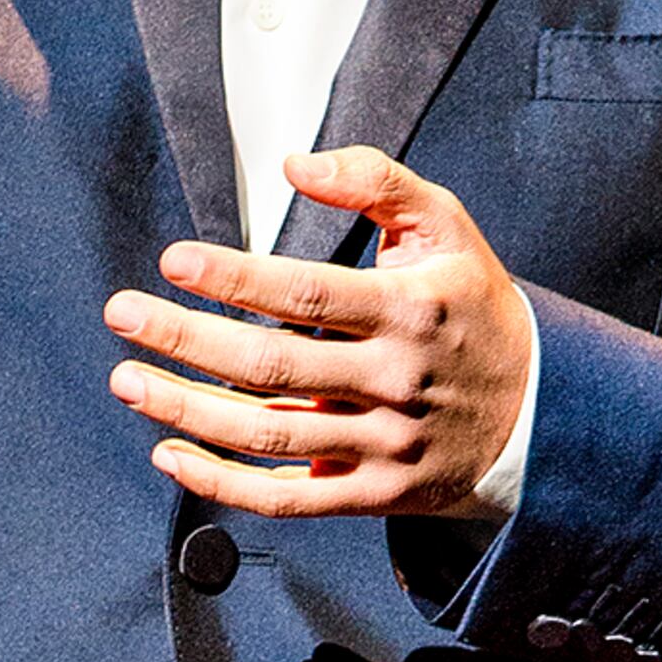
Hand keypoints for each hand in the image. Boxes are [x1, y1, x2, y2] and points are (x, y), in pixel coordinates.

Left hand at [102, 146, 536, 516]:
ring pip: (268, 434)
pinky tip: (170, 454)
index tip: (175, 261)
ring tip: (128, 380)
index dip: (235, 280)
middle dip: (186, 340)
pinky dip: (223, 485)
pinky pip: (287, 497)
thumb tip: (297, 164)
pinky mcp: (373, 492)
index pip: (308, 295)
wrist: (538, 412)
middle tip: (123, 315)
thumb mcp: (446, 226)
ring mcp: (383, 443)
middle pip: (273, 366)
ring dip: (187, 411)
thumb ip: (375, 181)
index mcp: (411, 309)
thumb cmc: (473, 308)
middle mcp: (395, 380)